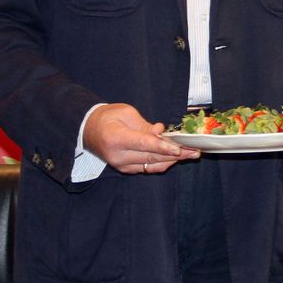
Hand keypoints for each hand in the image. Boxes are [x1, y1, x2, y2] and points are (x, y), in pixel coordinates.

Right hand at [83, 103, 197, 173]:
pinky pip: (148, 168)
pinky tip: (176, 157)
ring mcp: (122, 165)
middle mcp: (118, 156)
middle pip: (152, 157)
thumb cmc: (107, 117)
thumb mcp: (126, 113)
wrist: (87, 129)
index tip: (180, 148)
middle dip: (176, 154)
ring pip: (152, 165)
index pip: (144, 145)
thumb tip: (162, 133)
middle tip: (194, 150)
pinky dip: (162, 162)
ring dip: (173, 160)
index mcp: (116, 139)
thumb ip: (145, 126)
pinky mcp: (126, 169)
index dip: (163, 147)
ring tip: (191, 154)